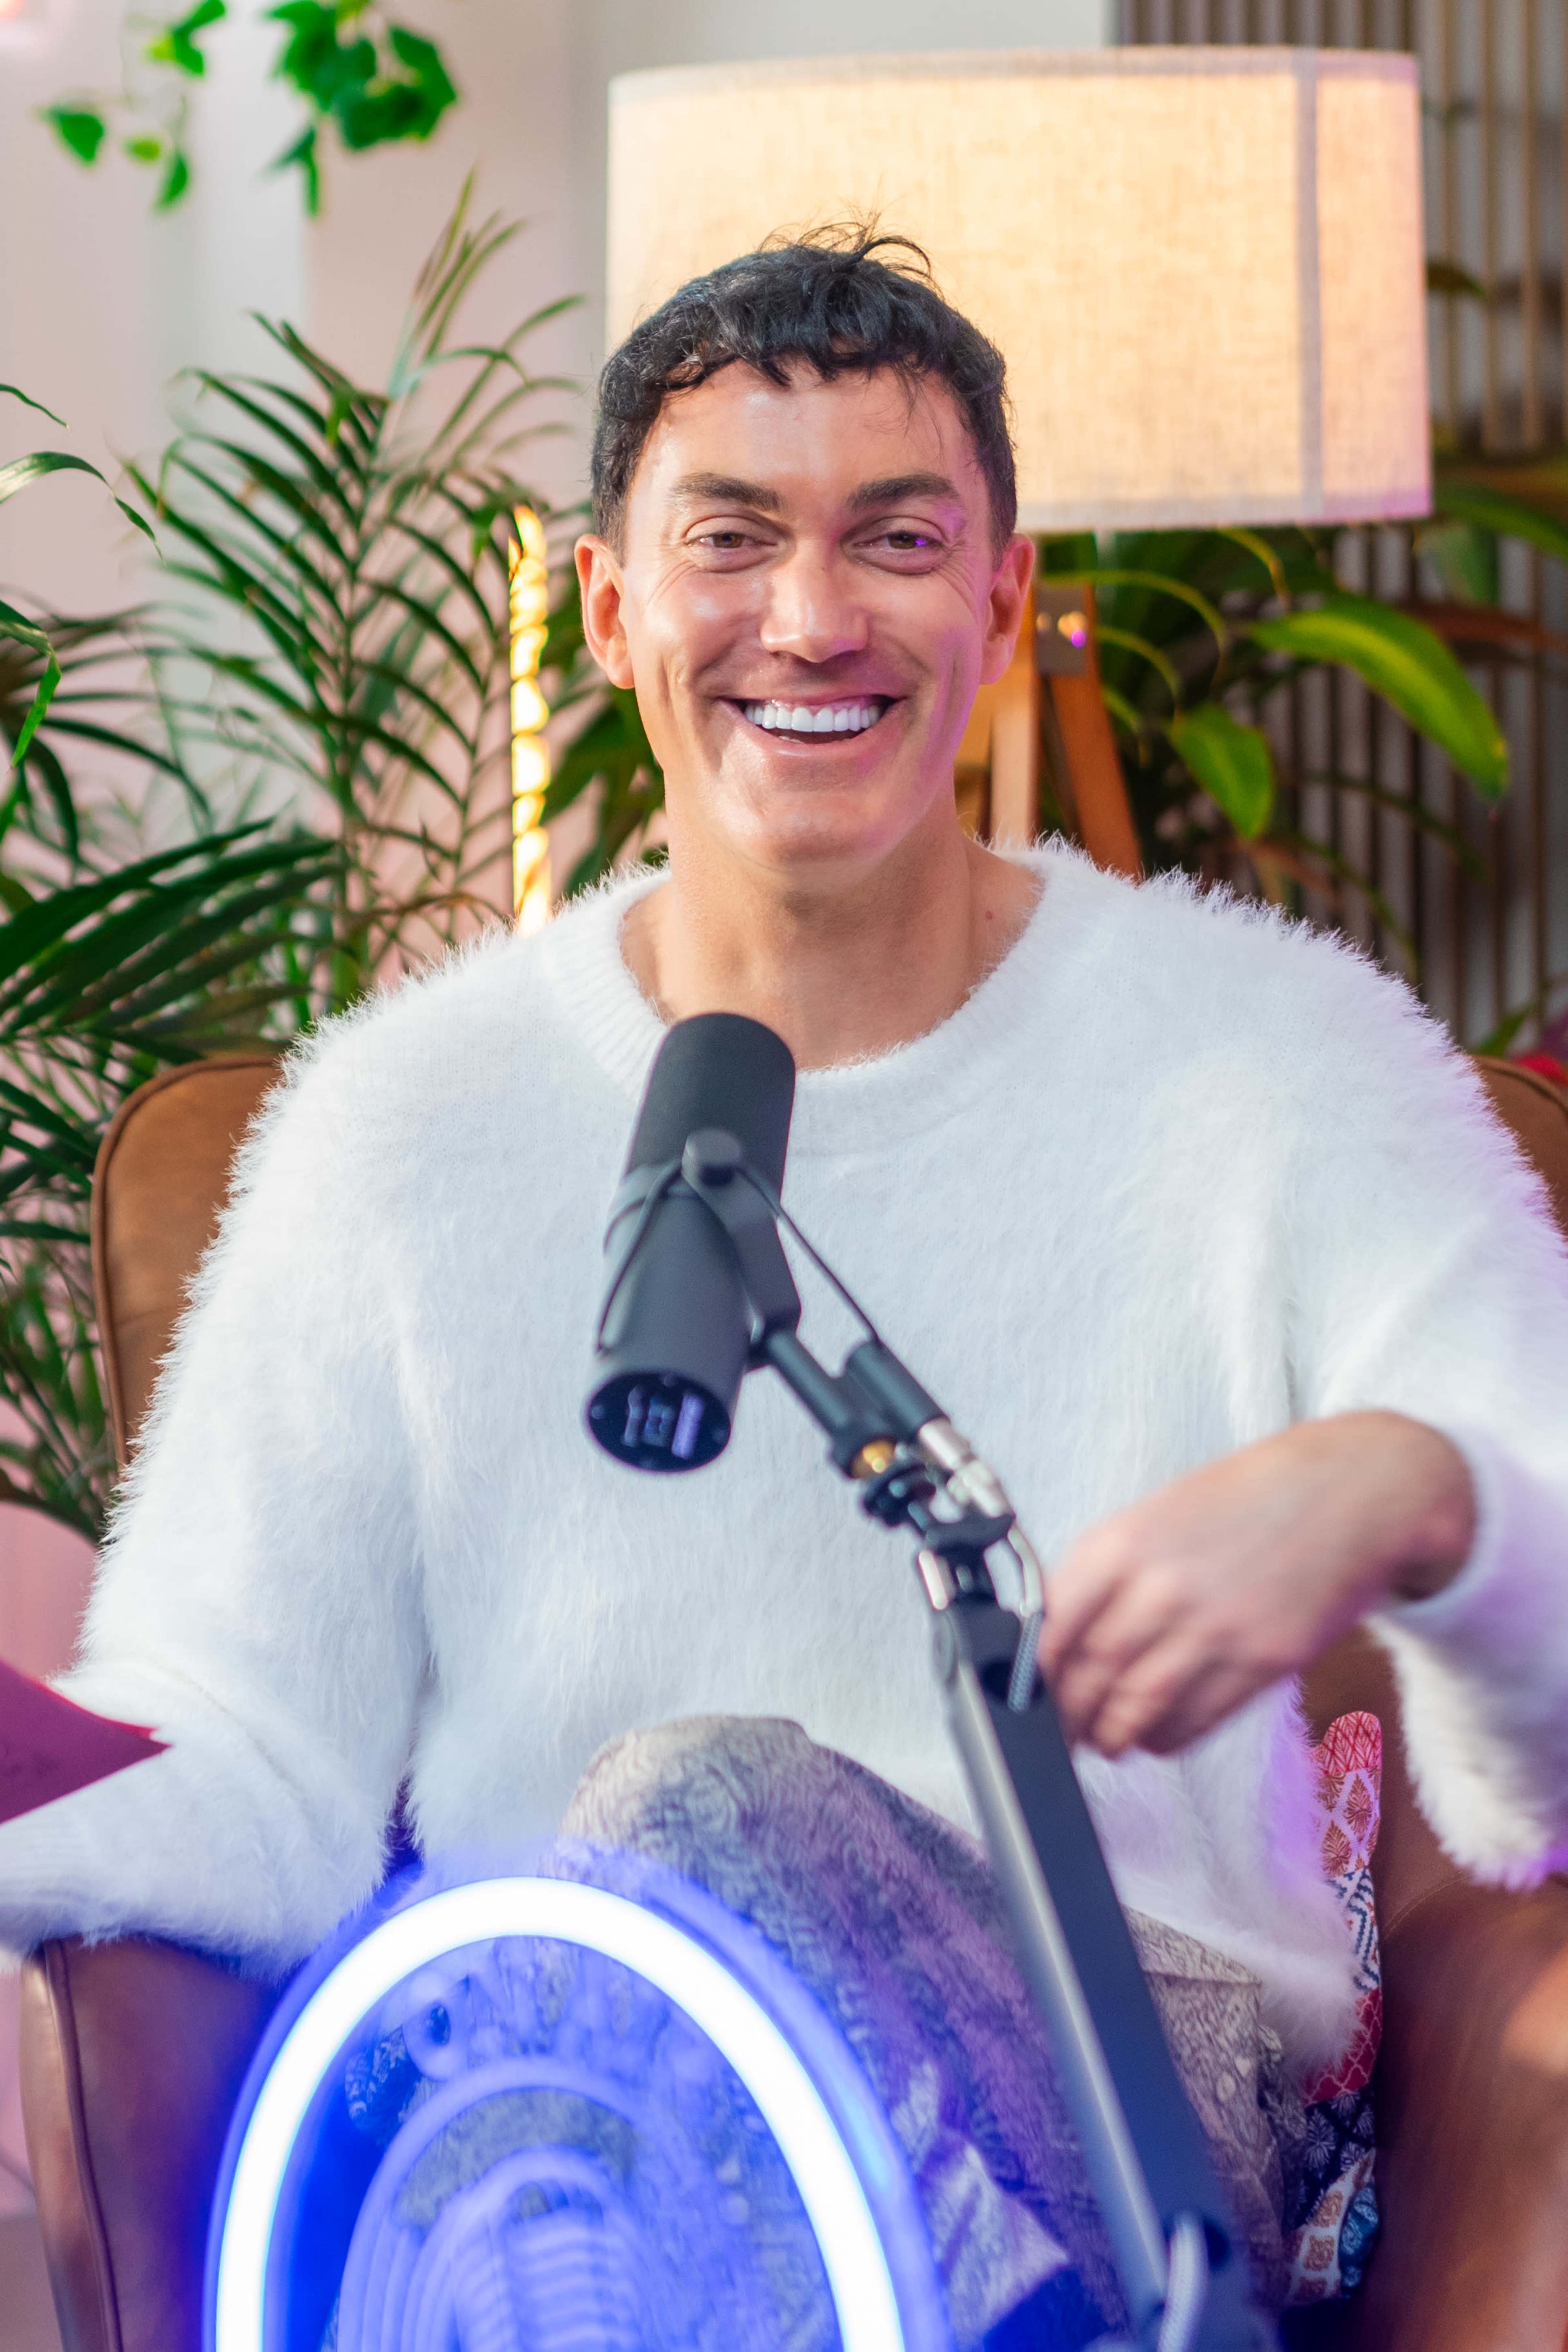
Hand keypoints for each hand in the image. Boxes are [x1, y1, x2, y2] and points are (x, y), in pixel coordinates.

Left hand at [1037, 1411, 1474, 1757]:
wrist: (1353, 1489)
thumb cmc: (1251, 1498)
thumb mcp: (1163, 1513)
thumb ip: (1114, 1570)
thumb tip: (1063, 1635)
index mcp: (1125, 1541)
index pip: (1053, 1625)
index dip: (1034, 1673)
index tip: (1028, 1695)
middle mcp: (1163, 1585)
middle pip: (1092, 1673)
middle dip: (1069, 1715)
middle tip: (1063, 1732)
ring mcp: (1216, 1626)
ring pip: (1140, 1706)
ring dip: (1113, 1735)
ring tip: (1105, 1742)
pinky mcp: (1265, 1659)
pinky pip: (1198, 1719)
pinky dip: (1165, 1738)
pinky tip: (1155, 1737)